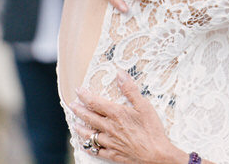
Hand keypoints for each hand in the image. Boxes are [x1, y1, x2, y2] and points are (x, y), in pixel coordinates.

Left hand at [70, 72, 185, 163]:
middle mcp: (109, 128)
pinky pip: (96, 151)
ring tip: (75, 124)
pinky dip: (88, 147)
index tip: (78, 90)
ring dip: (80, 129)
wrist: (156, 155)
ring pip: (89, 135)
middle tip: (72, 105)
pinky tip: (84, 145)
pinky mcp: (113, 154)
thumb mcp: (144, 105)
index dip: (85, 96)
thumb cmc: (152, 130)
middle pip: (89, 118)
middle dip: (79, 110)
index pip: (95, 103)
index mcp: (116, 114)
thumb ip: (130, 89)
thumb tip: (120, 74)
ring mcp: (110, 142)